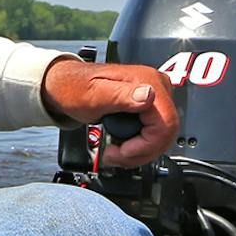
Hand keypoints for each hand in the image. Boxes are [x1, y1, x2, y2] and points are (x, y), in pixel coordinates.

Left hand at [40, 59, 178, 167]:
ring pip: (163, 138)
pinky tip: (123, 146)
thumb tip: (148, 96)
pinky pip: (155, 136)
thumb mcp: (94, 95)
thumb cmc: (77, 88)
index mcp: (148, 80)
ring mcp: (156, 97)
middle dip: (141, 152)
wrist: (68, 88)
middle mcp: (157, 86)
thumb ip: (121, 96)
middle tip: (116, 155)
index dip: (146, 145)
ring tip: (116, 152)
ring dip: (139, 153)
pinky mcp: (151, 108)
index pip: (166, 124)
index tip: (124, 151)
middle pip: (167, 134)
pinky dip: (139, 148)